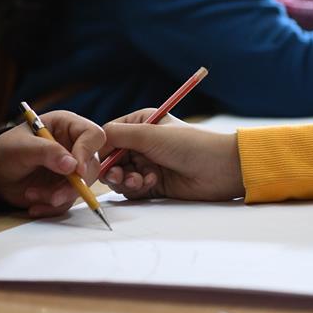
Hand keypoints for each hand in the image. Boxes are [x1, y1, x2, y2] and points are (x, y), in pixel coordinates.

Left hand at [0, 110, 104, 216]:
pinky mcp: (64, 187)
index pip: (93, 136)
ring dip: (58, 197)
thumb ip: (47, 152)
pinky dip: (52, 207)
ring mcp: (71, 168)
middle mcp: (74, 146)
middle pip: (92, 166)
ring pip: (81, 187)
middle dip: (73, 185)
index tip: (76, 171)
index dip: (87, 153)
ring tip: (32, 195)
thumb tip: (73, 165)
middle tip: (53, 195)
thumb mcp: (22, 147)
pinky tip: (34, 204)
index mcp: (67, 126)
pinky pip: (68, 201)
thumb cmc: (6, 150)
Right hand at [100, 109, 243, 201]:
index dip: (101, 150)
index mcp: (140, 123)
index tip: (99, 161)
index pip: (109, 136)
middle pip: (111, 158)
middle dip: (113, 168)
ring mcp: (147, 164)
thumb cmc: (190, 144)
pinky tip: (151, 183)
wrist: (220, 169)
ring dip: (125, 180)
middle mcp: (142, 143)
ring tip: (139, 180)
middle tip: (119, 175)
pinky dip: (137, 188)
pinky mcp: (153, 184)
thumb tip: (92, 142)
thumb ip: (117, 135)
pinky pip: (132, 189)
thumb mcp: (149, 134)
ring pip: (120, 176)